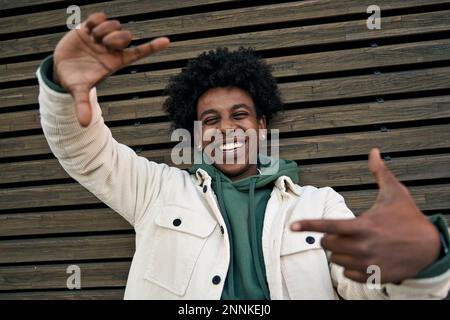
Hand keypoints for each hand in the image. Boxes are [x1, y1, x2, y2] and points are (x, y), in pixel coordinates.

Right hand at [53, 12, 169, 126]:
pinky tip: (88, 30)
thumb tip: (84, 124)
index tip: (167, 41)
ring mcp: (102, 38)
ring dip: (104, 29)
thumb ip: (83, 105)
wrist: (60, 69)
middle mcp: (112, 49)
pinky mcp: (90, 28)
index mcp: (116, 62)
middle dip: (116, 37)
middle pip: (126, 36)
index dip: (153, 47)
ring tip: (92, 38)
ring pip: (114, 25)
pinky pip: (100, 16)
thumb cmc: (74, 81)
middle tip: (102, 44)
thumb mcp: (78, 92)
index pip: (139, 53)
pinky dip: (95, 20)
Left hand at [291, 148, 440, 283]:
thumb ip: (380, 173)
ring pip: (336, 259)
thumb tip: (374, 152)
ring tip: (354, 244)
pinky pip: (347, 274)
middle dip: (329, 237)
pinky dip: (349, 266)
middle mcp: (363, 246)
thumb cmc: (410, 219)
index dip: (308, 224)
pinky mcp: (373, 276)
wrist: (431, 248)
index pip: (329, 225)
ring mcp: (368, 263)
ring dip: (339, 252)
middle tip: (343, 233)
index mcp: (364, 225)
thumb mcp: (396, 193)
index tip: (292, 226)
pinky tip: (360, 258)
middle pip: (327, 244)